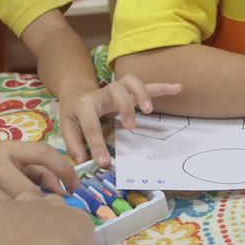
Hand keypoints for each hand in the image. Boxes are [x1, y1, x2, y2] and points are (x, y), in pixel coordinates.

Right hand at [0, 140, 79, 217]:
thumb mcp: (15, 154)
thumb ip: (38, 169)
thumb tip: (61, 191)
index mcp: (8, 149)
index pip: (43, 153)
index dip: (65, 169)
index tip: (76, 185)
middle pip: (30, 191)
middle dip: (47, 204)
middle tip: (57, 210)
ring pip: (16, 210)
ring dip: (32, 217)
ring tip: (41, 219)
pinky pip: (2, 222)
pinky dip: (15, 225)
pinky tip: (21, 225)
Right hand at [0, 194, 92, 244]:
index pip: (0, 216)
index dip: (4, 233)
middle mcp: (26, 203)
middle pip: (28, 203)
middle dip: (30, 220)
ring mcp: (54, 207)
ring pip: (55, 206)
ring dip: (55, 221)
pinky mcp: (79, 217)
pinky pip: (78, 221)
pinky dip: (77, 233)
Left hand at [59, 74, 181, 166]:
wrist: (77, 92)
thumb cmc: (74, 113)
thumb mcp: (67, 128)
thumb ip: (74, 144)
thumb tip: (84, 161)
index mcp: (84, 105)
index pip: (91, 125)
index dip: (97, 145)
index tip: (104, 162)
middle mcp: (102, 94)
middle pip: (115, 91)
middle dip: (125, 107)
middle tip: (131, 127)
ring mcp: (116, 89)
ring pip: (130, 81)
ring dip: (142, 93)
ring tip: (149, 110)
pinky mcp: (129, 90)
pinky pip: (147, 85)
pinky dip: (162, 87)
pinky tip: (177, 88)